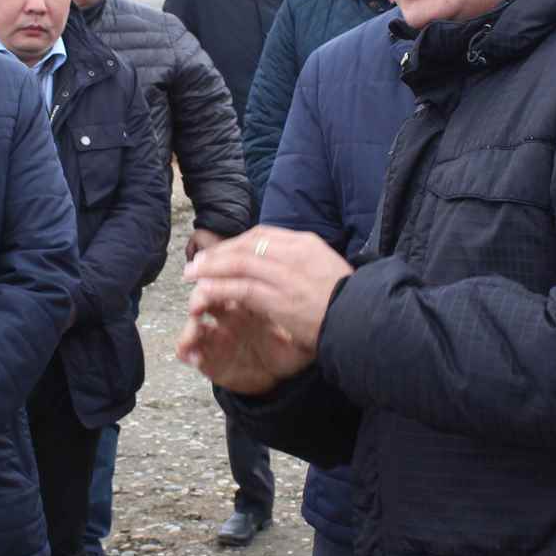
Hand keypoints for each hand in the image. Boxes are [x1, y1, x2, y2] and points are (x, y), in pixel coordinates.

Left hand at [178, 226, 349, 393]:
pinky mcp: (278, 298)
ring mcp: (285, 275)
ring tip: (192, 275)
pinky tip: (204, 291)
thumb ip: (301, 263)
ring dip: (211, 269)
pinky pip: (240, 288)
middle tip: (197, 261)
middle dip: (218, 253)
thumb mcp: (326, 270)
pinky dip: (219, 288)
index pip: (262, 235)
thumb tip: (279, 264)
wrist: (363, 320)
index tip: (221, 251)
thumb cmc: (348, 301)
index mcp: (306, 243)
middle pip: (246, 245)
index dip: (236, 243)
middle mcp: (294, 253)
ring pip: (238, 264)